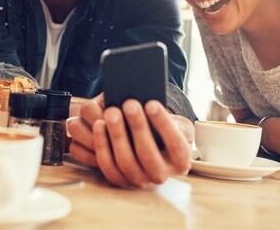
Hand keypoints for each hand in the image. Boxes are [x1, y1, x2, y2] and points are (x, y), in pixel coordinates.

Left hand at [68, 94, 192, 187]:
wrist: (154, 146)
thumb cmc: (163, 129)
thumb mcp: (174, 122)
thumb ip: (166, 117)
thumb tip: (147, 100)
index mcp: (180, 160)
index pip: (175, 143)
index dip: (163, 123)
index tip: (152, 104)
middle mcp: (161, 175)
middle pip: (147, 155)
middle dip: (137, 127)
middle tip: (130, 104)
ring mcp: (140, 180)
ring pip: (126, 162)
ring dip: (117, 135)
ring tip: (112, 112)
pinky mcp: (120, 179)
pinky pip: (108, 166)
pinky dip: (101, 145)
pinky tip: (99, 125)